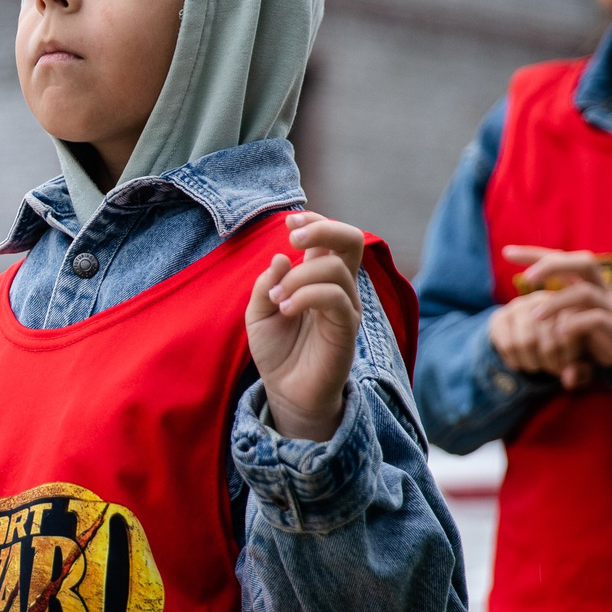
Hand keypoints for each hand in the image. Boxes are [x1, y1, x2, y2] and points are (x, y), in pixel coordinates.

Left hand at [245, 212, 363, 442]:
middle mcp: (338, 287)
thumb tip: (282, 257)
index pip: (330, 236)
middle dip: (323, 228)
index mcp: (319, 277)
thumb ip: (266, 283)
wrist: (286, 391)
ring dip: (298, 276)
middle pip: (352, 240)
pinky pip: (335, 298)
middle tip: (292, 238)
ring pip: (335, 269)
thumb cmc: (277, 350)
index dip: (314, 220)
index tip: (289, 221)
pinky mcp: (347, 329)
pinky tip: (286, 309)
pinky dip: (306, 295)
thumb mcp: (259, 312)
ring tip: (277, 299)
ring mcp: (346, 307)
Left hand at [496, 246, 611, 388]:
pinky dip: (576, 324)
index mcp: (591, 287)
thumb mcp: (578, 328)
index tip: (507, 252)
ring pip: (586, 293)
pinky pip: (597, 320)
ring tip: (535, 316)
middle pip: (584, 263)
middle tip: (527, 277)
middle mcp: (604, 292)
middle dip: (553, 265)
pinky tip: (559, 334)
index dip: (537, 254)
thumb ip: (556, 322)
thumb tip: (527, 318)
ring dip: (557, 302)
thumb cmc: (607, 341)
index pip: (565, 260)